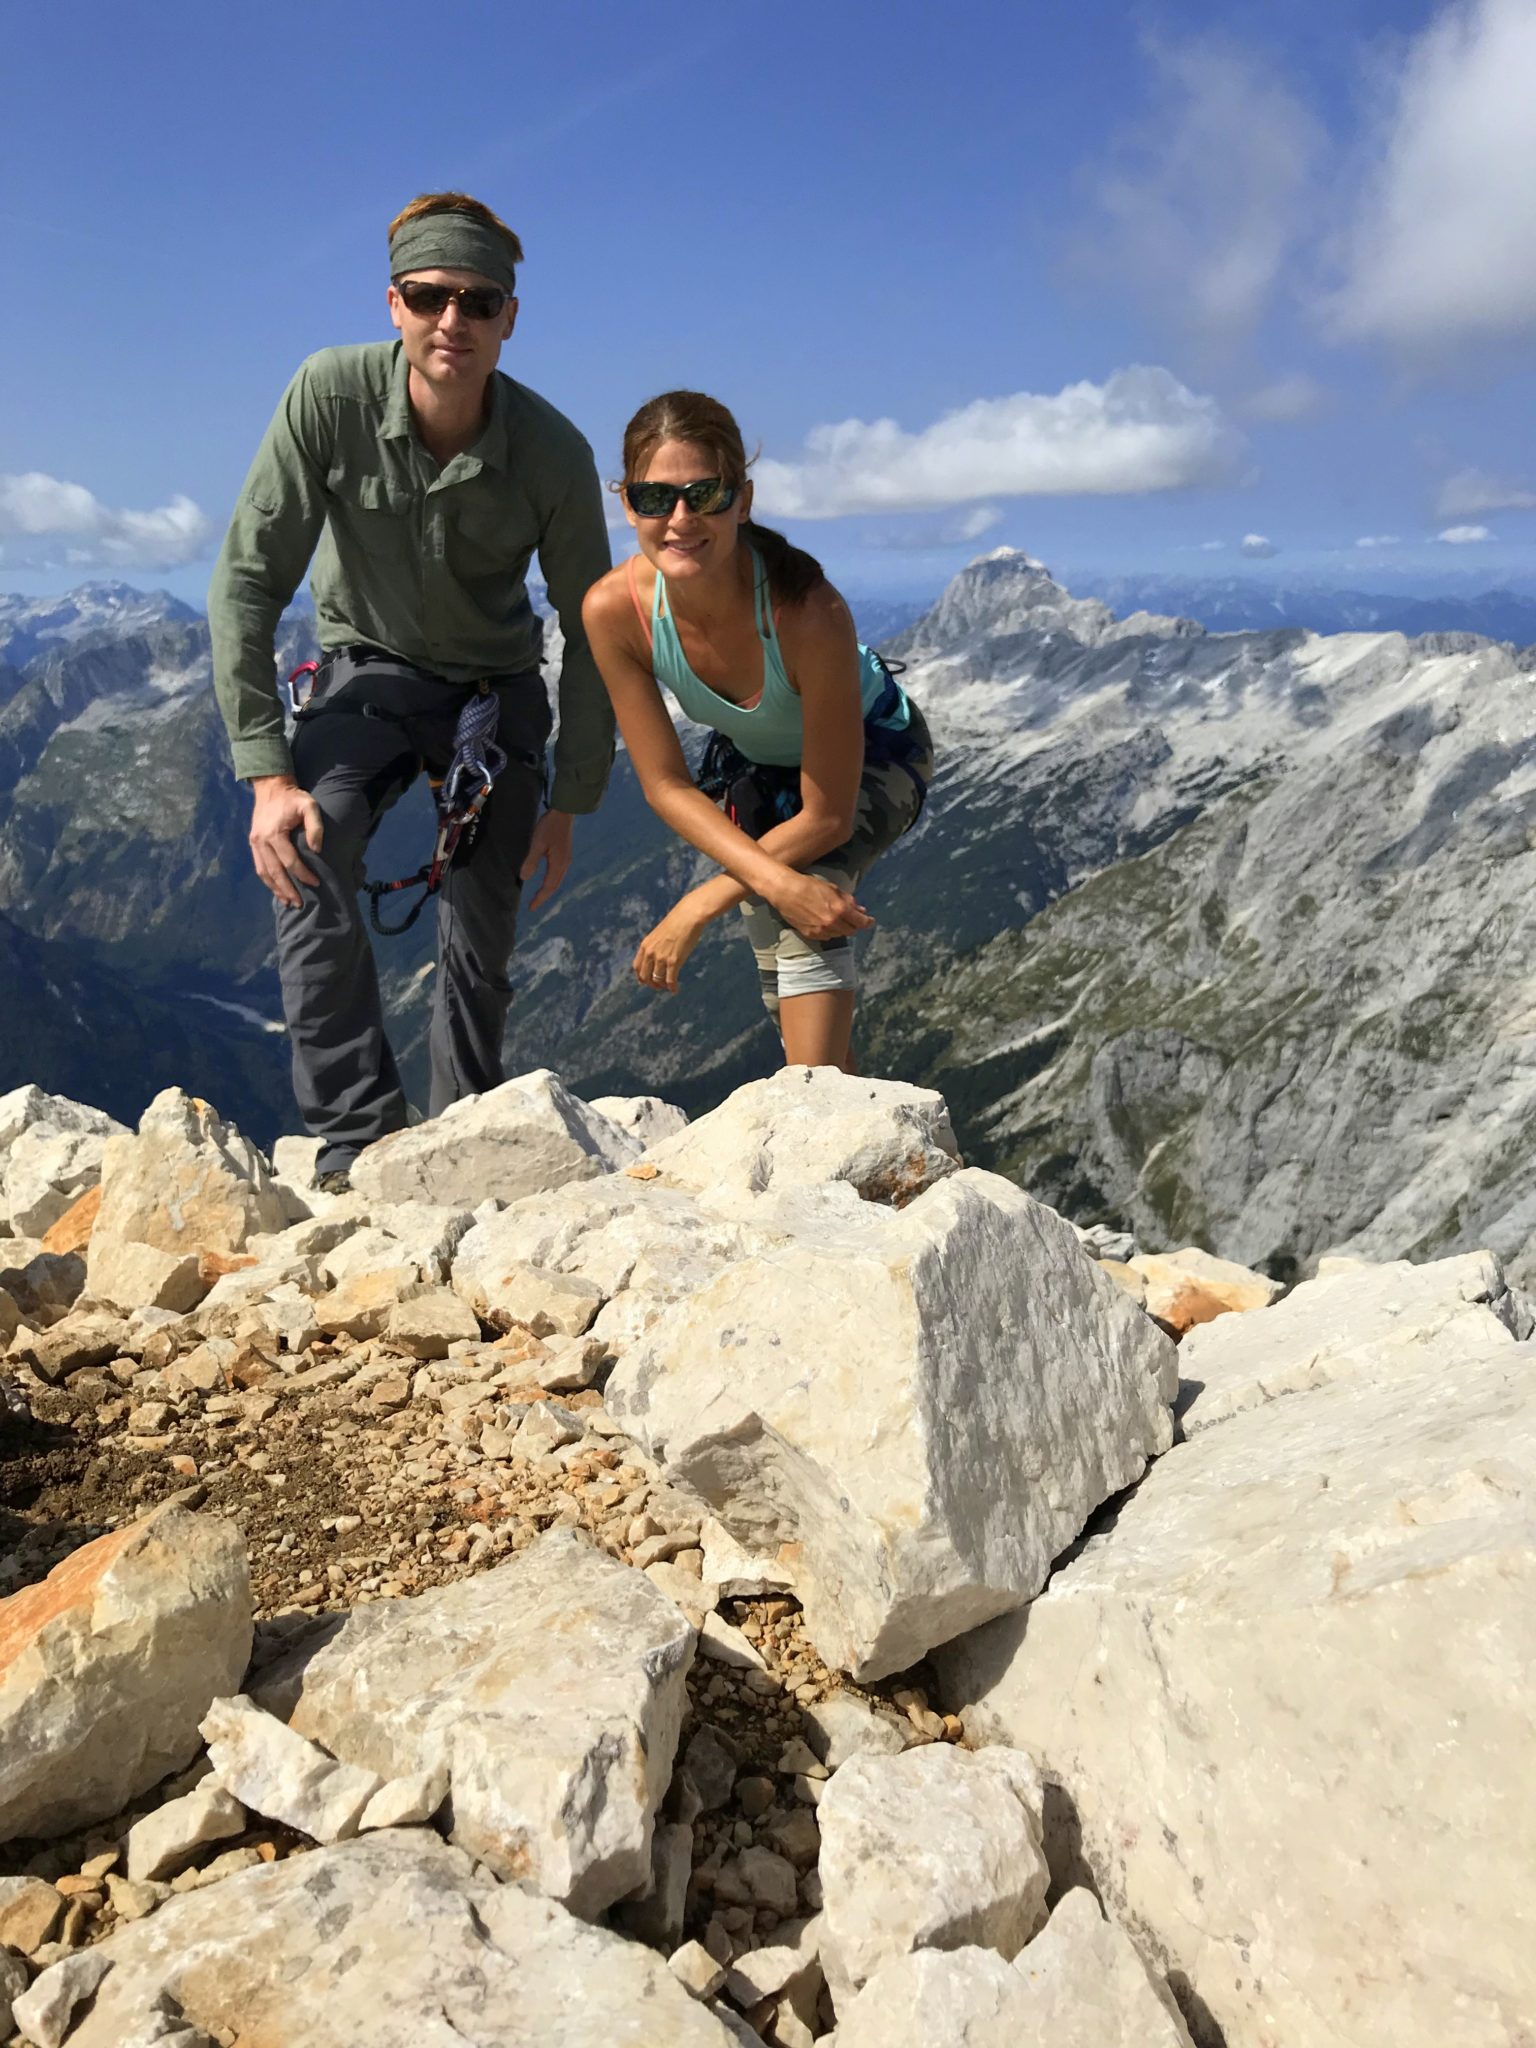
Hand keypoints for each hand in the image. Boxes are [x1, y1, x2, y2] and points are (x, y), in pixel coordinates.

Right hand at [249, 776, 323, 907]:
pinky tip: (277, 889)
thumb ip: (315, 826)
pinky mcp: (253, 843)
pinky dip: (268, 880)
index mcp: (274, 833)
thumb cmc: (293, 798)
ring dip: (276, 889)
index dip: (303, 874)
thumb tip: (316, 850)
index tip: (316, 883)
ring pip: (264, 873)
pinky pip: (259, 867)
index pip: (290, 861)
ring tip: (288, 902)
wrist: (271, 787)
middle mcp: (261, 841)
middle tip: (299, 904)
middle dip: (288, 890)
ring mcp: (255, 843)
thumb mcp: (309, 805)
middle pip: (275, 872)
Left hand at [520, 809, 574, 910]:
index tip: (531, 908)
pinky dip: (551, 880)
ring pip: (557, 880)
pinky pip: (558, 873)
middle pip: (554, 886)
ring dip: (548, 889)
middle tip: (534, 905)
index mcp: (558, 864)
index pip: (548, 887)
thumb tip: (524, 877)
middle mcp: (564, 864)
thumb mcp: (537, 844)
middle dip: (544, 896)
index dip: (540, 898)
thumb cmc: (549, 827)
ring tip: (540, 895)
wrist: (564, 813)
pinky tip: (547, 879)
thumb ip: (531, 861)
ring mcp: (566, 859)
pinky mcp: (564, 854)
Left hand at [634, 901, 708, 994]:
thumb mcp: (660, 934)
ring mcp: (661, 958)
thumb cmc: (678, 923)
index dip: (641, 977)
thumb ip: (657, 946)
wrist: (688, 916)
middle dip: (651, 984)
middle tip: (659, 987)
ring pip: (657, 980)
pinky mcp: (673, 961)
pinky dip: (672, 987)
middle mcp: (650, 953)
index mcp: (645, 945)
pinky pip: (670, 980)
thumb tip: (659, 957)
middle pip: (645, 976)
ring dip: (663, 986)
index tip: (646, 981)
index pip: (637, 967)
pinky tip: (675, 990)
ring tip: (669, 987)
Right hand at [767, 870, 873, 942]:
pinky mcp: (811, 934)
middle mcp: (832, 923)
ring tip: (836, 918)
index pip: (861, 922)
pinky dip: (829, 931)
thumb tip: (861, 910)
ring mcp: (821, 930)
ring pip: (839, 934)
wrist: (786, 891)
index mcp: (840, 909)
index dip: (867, 922)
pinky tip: (825, 923)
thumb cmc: (809, 885)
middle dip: (854, 925)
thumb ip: (848, 901)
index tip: (870, 921)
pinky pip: (826, 937)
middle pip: (851, 931)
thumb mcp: (833, 889)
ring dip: (841, 928)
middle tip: (853, 919)